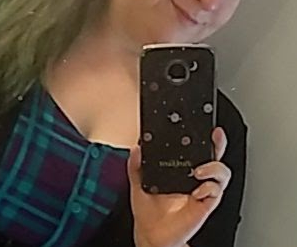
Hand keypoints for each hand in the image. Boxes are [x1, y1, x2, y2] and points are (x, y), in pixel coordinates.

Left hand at [127, 127, 231, 246]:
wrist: (151, 233)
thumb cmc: (147, 209)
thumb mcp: (137, 181)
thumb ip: (135, 164)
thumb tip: (136, 147)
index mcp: (180, 169)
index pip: (195, 149)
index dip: (202, 136)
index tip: (203, 125)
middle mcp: (194, 178)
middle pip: (214, 156)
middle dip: (218, 143)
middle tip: (215, 135)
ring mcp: (201, 190)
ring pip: (221, 173)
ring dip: (214, 167)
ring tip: (199, 171)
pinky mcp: (204, 205)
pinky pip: (215, 193)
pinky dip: (209, 188)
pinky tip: (198, 189)